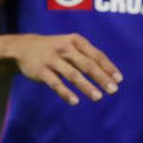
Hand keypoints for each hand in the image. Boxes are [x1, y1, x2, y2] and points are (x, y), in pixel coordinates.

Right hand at [8, 33, 122, 104]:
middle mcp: (65, 48)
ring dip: (86, 87)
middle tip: (113, 91)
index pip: (96, 55)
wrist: (24, 47)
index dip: (108, 67)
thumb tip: (109, 72)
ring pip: (73, 75)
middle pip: (87, 65)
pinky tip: (75, 101)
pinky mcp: (41, 70)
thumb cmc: (55, 48)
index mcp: (76, 41)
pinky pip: (55, 83)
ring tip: (98, 97)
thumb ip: (87, 55)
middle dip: (101, 78)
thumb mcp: (71, 45)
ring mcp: (52, 59)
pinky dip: (66, 93)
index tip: (119, 80)